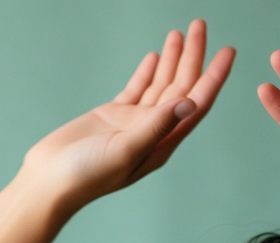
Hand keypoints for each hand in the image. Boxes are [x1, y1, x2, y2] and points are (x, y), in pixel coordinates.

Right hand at [22, 20, 233, 210]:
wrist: (51, 182)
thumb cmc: (87, 175)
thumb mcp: (125, 150)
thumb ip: (157, 126)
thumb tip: (190, 102)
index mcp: (163, 143)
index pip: (197, 104)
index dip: (214, 77)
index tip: (228, 50)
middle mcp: (153, 132)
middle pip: (182, 88)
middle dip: (193, 56)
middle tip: (200, 24)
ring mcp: (133, 123)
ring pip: (161, 85)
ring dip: (173, 59)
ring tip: (182, 32)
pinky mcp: (112, 116)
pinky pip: (137, 89)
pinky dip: (148, 72)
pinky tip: (156, 56)